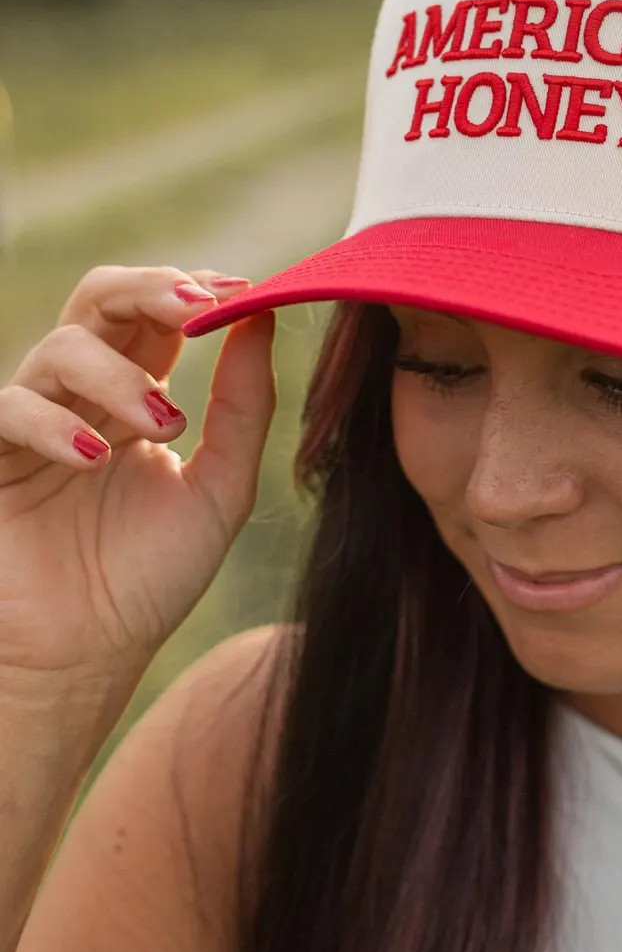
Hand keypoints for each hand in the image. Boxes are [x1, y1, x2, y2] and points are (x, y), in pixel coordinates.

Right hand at [0, 266, 275, 693]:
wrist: (81, 662)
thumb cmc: (147, 579)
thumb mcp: (219, 489)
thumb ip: (244, 406)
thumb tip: (265, 316)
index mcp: (137, 394)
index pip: (160, 313)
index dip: (196, 289)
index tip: (243, 290)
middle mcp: (82, 395)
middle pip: (102, 299)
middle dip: (151, 290)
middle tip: (197, 306)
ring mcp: (33, 420)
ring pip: (62, 347)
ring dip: (119, 375)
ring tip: (163, 425)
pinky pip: (8, 409)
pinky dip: (54, 423)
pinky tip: (93, 459)